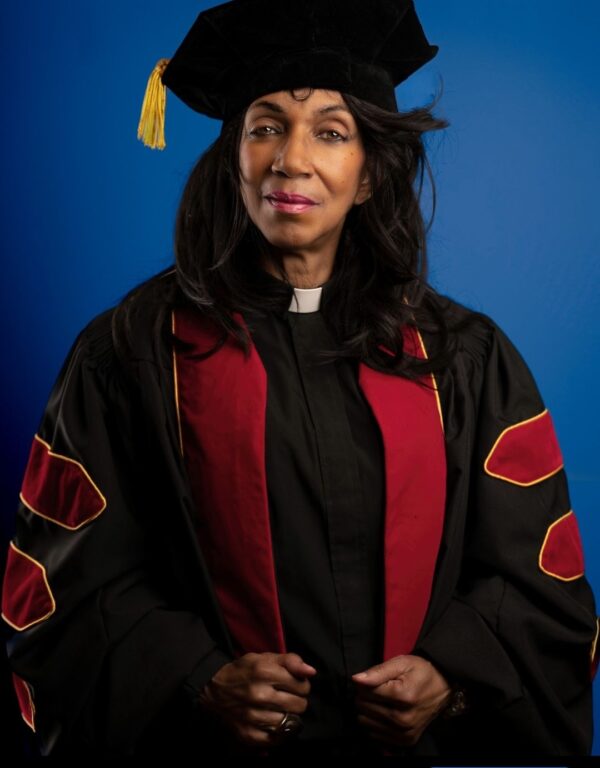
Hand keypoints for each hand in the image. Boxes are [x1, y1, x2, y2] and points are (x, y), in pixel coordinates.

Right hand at [196, 652, 315, 748]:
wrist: (213, 688)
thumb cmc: (244, 671)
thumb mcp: (265, 657)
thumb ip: (290, 661)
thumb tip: (311, 671)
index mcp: (265, 672)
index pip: (302, 686)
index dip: (302, 685)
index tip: (295, 685)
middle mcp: (260, 694)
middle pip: (299, 706)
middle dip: (298, 701)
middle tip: (289, 698)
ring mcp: (253, 716)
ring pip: (289, 723)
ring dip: (288, 717)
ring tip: (281, 709)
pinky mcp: (247, 734)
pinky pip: (275, 740)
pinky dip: (278, 733)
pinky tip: (274, 723)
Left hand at [351, 654, 450, 747]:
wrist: (443, 686)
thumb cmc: (421, 672)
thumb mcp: (401, 663)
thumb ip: (378, 671)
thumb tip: (356, 679)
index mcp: (403, 696)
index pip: (365, 693)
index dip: (364, 684)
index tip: (372, 679)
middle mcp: (404, 719)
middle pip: (364, 708)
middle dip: (365, 697)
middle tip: (378, 690)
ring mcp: (405, 733)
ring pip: (366, 723)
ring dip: (369, 711)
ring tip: (381, 701)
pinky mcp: (406, 741)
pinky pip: (376, 736)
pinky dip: (375, 725)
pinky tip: (383, 714)